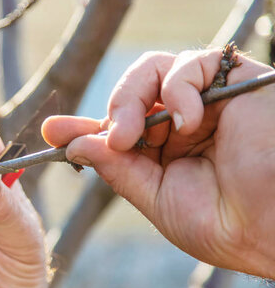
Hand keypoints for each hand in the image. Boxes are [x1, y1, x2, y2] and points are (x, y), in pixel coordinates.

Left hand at [42, 49, 274, 278]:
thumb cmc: (224, 224)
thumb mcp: (155, 198)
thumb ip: (117, 168)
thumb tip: (73, 145)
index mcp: (165, 150)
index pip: (117, 128)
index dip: (84, 128)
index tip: (53, 131)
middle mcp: (182, 122)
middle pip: (130, 93)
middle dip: (111, 111)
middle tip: (112, 137)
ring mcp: (207, 100)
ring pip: (153, 69)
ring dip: (132, 96)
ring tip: (134, 132)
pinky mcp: (234, 80)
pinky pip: (191, 63)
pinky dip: (177, 88)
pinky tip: (186, 121)